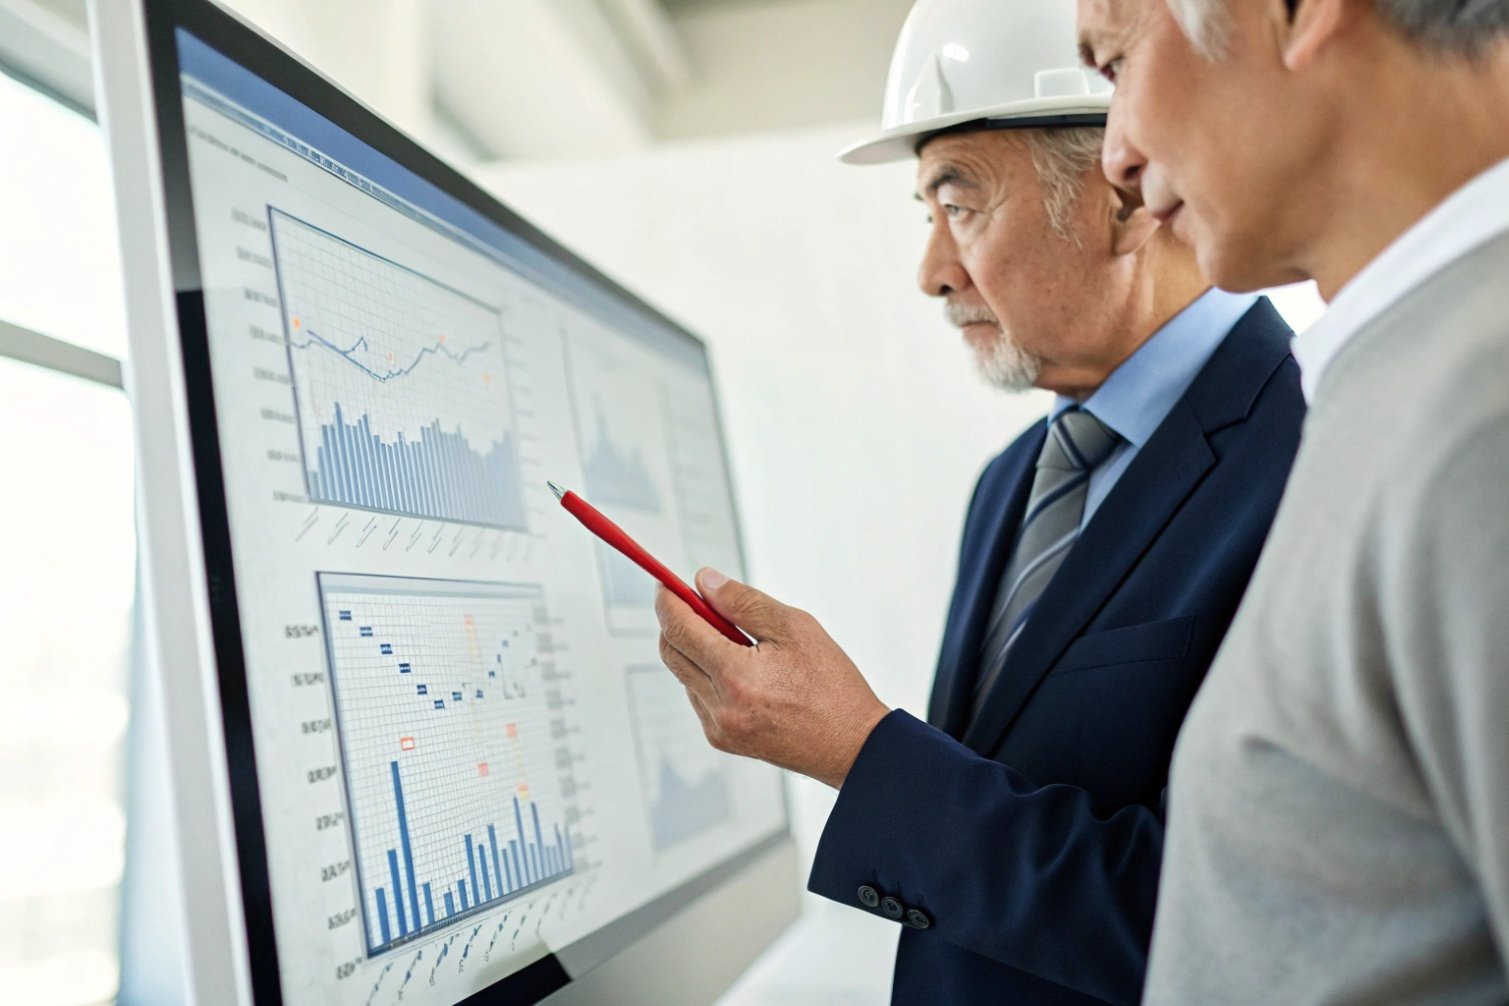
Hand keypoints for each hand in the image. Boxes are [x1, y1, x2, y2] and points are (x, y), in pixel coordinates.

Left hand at [654, 568, 890, 788]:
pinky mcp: (724, 740)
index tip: (665, 583)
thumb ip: (742, 601)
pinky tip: (743, 669)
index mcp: (736, 676)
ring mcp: (719, 728)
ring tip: (738, 640)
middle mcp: (720, 707)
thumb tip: (703, 582)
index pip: (680, 630)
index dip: (668, 601)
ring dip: (695, 649)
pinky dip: (708, 675)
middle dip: (675, 622)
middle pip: (671, 653)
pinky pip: (700, 697)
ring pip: (684, 675)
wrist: (852, 745)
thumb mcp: (794, 627)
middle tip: (693, 600)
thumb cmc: (831, 684)